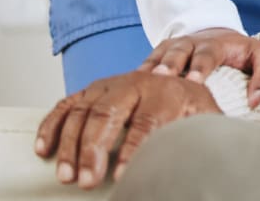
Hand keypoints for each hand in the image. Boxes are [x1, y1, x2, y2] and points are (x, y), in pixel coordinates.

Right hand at [35, 71, 219, 188]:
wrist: (176, 78)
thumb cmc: (189, 107)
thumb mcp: (205, 115)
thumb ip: (209, 131)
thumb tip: (215, 153)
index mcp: (166, 90)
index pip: (148, 120)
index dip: (134, 149)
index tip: (124, 177)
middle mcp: (135, 83)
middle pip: (110, 112)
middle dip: (95, 148)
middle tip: (87, 181)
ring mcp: (109, 85)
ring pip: (84, 110)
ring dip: (71, 144)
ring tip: (67, 176)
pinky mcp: (90, 91)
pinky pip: (66, 105)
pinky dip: (52, 125)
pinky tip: (44, 150)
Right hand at [138, 27, 259, 107]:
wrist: (215, 36)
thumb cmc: (241, 54)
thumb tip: (256, 100)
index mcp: (216, 44)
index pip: (209, 54)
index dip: (201, 66)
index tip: (195, 81)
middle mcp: (191, 44)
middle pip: (179, 52)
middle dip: (172, 66)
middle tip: (163, 80)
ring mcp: (171, 49)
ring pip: (158, 58)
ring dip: (151, 71)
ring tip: (143, 85)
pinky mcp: (156, 57)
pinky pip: (144, 66)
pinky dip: (136, 77)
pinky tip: (128, 91)